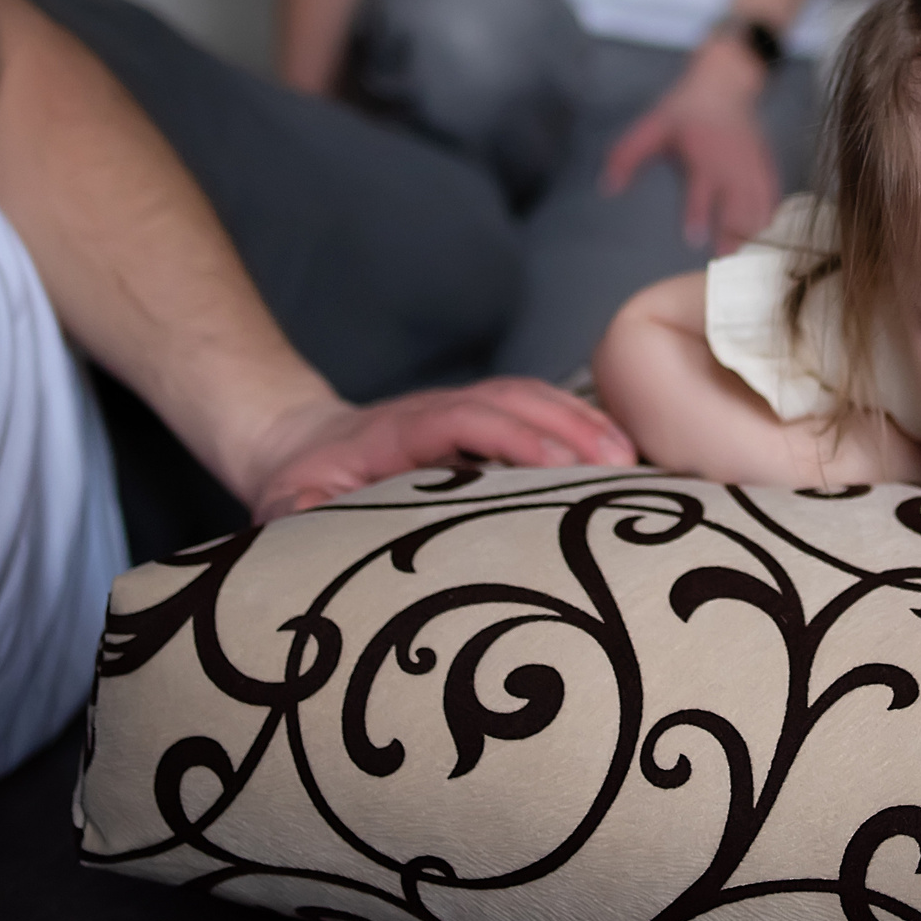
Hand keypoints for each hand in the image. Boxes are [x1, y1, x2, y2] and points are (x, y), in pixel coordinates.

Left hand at [245, 377, 637, 520]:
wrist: (298, 446)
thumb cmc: (300, 487)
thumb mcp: (287, 507)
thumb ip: (300, 517)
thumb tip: (315, 523)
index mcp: (394, 432)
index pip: (460, 419)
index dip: (509, 435)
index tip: (554, 463)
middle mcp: (435, 411)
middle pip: (511, 398)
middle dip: (568, 425)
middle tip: (621, 464)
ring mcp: (460, 410)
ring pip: (530, 398)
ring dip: (582, 422)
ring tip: (633, 459)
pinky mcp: (477, 422)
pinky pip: (534, 410)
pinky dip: (577, 423)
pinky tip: (615, 451)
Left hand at [599, 36, 777, 252]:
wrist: (724, 85)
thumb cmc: (684, 110)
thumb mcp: (652, 126)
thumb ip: (628, 155)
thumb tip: (608, 187)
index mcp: (703, 154)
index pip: (702, 189)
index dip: (699, 214)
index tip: (695, 239)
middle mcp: (731, 162)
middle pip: (737, 203)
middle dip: (733, 232)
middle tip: (725, 259)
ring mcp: (752, 165)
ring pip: (758, 204)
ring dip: (752, 230)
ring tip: (744, 257)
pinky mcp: (765, 165)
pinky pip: (772, 196)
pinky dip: (769, 217)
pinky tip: (764, 237)